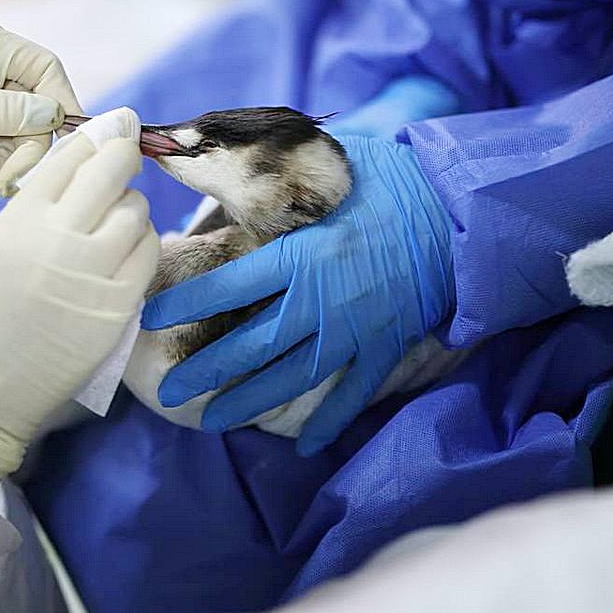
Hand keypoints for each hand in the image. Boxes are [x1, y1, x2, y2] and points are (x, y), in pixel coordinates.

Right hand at [0, 128, 158, 477]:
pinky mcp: (119, 307)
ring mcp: (93, 274)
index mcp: (18, 221)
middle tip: (125, 156)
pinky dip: (142, 243)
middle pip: (113, 171)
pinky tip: (125, 250)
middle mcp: (58, 240)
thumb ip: (33, 206)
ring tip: (114, 218)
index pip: (71, 157)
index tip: (109, 132)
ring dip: (130, 206)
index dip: (96, 139)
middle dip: (123, 156)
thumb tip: (80, 165)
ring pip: (137, 210)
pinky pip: (149, 253)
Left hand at [142, 135, 453, 455]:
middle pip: (249, 347)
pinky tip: (306, 444)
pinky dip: (329, 421)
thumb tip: (231, 168)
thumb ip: (280, 182)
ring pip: (290, 379)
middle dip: (205, 373)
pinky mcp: (385, 345)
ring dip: (249, 404)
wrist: (461, 210)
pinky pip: (352, 393)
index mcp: (297, 254)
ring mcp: (352, 329)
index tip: (151, 318)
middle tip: (171, 393)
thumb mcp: (327, 168)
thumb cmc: (392, 178)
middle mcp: (317, 300)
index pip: (225, 286)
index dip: (183, 305)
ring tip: (215, 422)